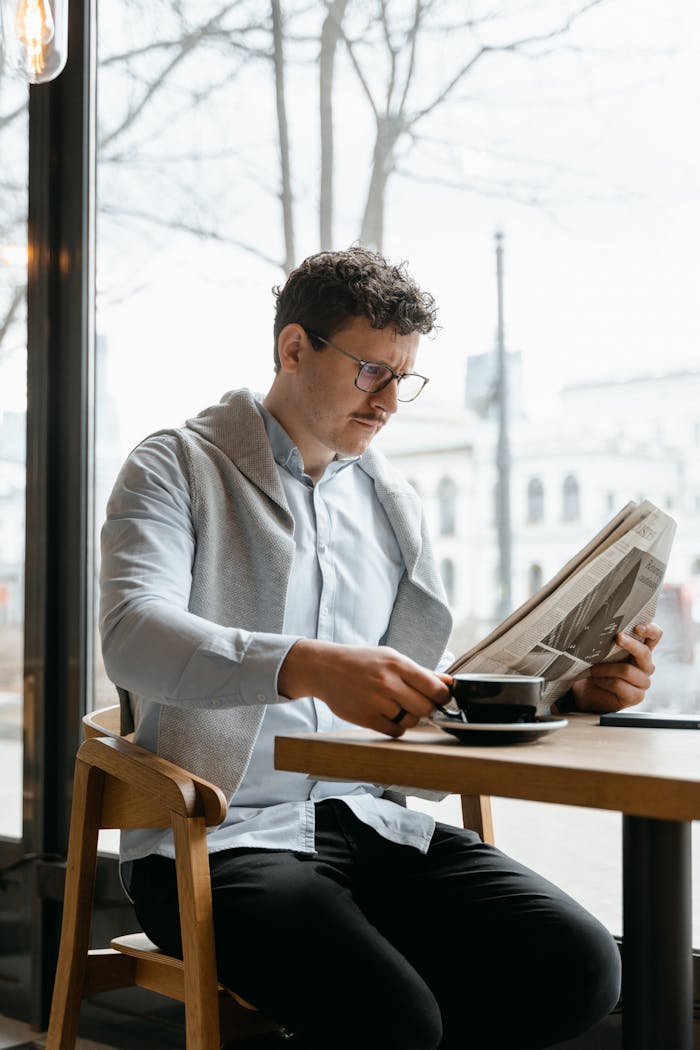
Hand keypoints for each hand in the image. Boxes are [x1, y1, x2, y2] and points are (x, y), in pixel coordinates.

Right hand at [278, 639, 450, 736]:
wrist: (325, 668)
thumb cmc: (362, 662)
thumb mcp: (391, 657)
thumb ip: (421, 672)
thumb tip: (449, 682)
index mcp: (398, 664)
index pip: (435, 688)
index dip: (443, 697)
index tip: (441, 698)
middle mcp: (388, 683)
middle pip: (426, 708)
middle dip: (428, 709)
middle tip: (420, 704)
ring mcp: (376, 702)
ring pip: (412, 721)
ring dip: (410, 717)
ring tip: (398, 706)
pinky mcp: (366, 718)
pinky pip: (395, 731)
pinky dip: (396, 726)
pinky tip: (388, 714)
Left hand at [569, 622, 662, 713]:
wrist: (588, 693)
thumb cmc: (596, 668)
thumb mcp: (601, 652)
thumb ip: (607, 641)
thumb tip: (600, 628)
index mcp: (641, 650)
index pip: (655, 636)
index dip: (650, 630)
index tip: (637, 627)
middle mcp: (645, 665)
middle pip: (644, 652)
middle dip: (630, 644)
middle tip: (617, 638)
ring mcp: (643, 681)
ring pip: (627, 670)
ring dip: (606, 668)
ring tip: (593, 669)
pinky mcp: (636, 696)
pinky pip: (620, 685)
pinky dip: (604, 681)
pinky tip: (596, 680)